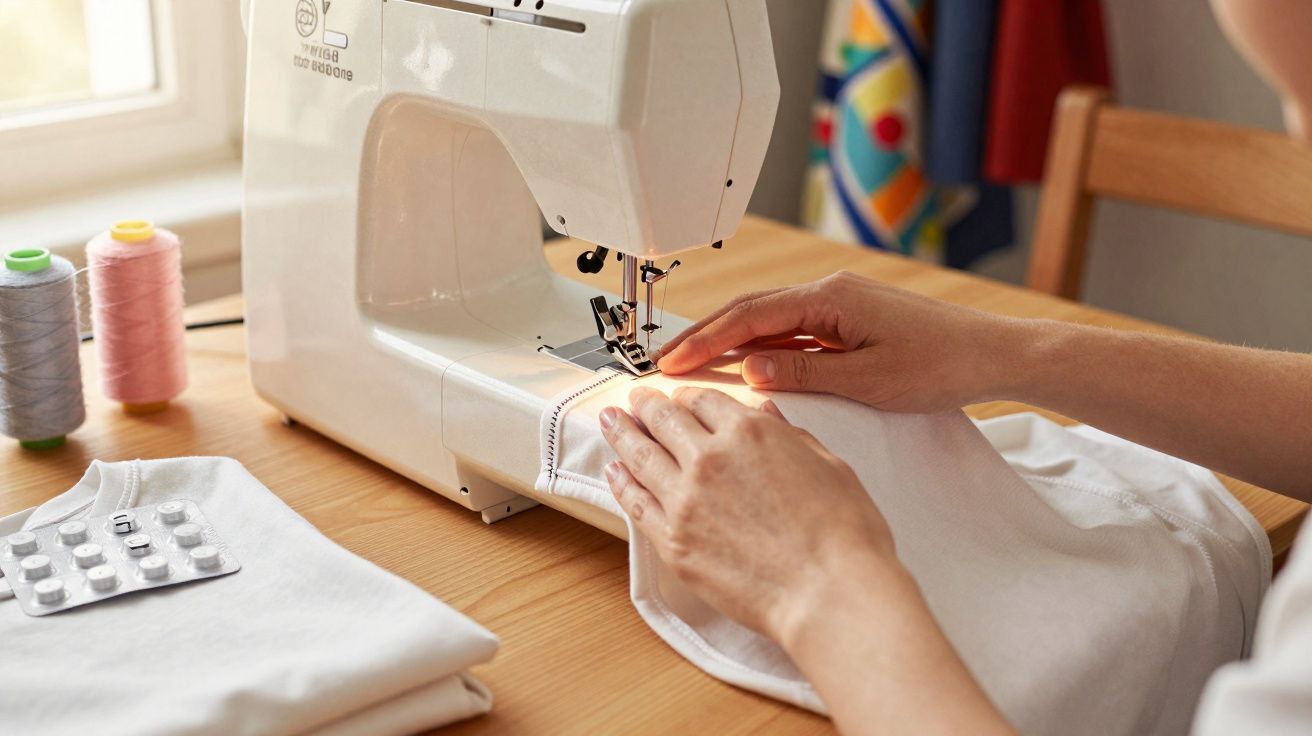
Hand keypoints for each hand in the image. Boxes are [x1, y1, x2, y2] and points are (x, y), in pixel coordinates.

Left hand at [599, 385, 898, 644]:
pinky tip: (613, 471)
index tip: (681, 398)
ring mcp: (684, 500)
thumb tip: (768, 416)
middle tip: (635, 401)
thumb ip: (790, 436)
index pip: (704, 400)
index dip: (689, 396)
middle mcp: (708, 457)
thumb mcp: (828, 465)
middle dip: (647, 406)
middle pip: (665, 420)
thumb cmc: (842, 535)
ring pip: (640, 455)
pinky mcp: (672, 541)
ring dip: (621, 433)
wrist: (827, 593)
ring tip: (609, 421)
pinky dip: (620, 482)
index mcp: (749, 431)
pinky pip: (635, 503)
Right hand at [656, 271, 1028, 412]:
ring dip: (732, 341)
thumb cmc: (941, 365)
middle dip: (706, 336)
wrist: (994, 354)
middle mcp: (830, 292)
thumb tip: (749, 369)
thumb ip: (804, 374)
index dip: (705, 341)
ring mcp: (841, 304)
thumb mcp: (867, 381)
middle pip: (751, 311)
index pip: (750, 318)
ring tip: (695, 367)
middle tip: (667, 364)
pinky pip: (795, 330)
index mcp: (830, 299)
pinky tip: (747, 367)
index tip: (671, 362)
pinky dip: (764, 346)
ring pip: (770, 319)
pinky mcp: (851, 318)